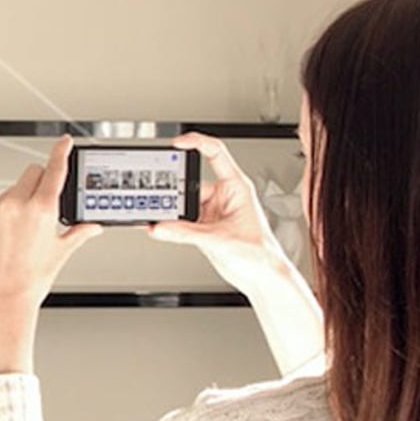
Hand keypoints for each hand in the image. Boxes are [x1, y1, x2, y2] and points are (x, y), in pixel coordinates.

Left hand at [0, 135, 102, 312]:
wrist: (3, 298)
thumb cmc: (31, 279)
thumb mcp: (61, 251)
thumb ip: (79, 231)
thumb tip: (93, 225)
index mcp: (41, 209)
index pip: (54, 169)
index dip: (60, 151)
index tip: (64, 142)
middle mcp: (15, 204)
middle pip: (32, 173)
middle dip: (40, 183)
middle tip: (42, 206)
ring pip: (12, 189)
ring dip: (19, 199)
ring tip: (21, 230)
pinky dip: (1, 212)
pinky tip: (6, 234)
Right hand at [146, 132, 287, 294]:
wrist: (262, 277)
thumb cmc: (261, 253)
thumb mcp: (220, 240)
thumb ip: (186, 233)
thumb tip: (160, 226)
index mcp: (236, 187)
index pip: (215, 154)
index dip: (196, 143)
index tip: (176, 144)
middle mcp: (223, 197)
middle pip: (189, 182)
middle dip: (172, 189)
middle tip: (158, 196)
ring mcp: (211, 212)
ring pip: (181, 203)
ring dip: (169, 211)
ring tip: (158, 218)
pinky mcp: (202, 227)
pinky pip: (179, 221)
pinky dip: (167, 224)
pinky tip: (159, 228)